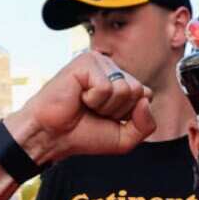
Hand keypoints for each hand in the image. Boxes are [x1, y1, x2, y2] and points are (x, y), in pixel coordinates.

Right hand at [8, 51, 155, 165]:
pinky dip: (93, 100)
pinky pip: (106, 87)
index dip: (129, 115)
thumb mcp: (125, 138)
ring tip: (86, 104)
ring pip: (124, 89)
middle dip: (118, 111)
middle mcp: (112, 68)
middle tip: (94, 111)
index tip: (107, 118)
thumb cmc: (84, 134)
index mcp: (121, 81)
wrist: (52, 135)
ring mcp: (99, 62)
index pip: (146, 95)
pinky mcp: (86, 61)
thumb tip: (145, 100)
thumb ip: (146, 125)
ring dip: (105, 106)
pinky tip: (79, 97)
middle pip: (138, 91)